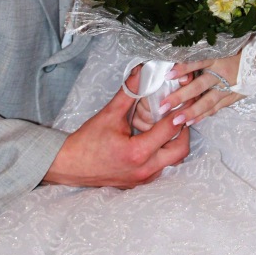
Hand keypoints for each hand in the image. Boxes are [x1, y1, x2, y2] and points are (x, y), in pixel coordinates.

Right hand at [43, 68, 188, 188]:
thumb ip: (129, 92)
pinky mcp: (140, 182)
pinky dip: (164, 153)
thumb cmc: (87, 141)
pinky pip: (161, 168)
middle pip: (180, 150)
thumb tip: (141, 72)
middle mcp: (144, 169)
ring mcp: (143, 179)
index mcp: (137, 152)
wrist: (70, 165)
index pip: (170, 129)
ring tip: (169, 125)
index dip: (179, 112)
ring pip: (173, 161)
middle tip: (180, 115)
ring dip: (175, 143)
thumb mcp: (109, 114)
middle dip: (184, 131)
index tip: (185, 101)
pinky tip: (156, 139)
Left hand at [159, 53, 243, 127]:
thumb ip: (202, 58)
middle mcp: (221, 74)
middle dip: (181, 97)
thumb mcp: (221, 49)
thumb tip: (179, 65)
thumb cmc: (234, 52)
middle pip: (199, 86)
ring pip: (208, 101)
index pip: (198, 62)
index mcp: (217, 59)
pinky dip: (204, 115)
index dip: (183, 68)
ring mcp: (228, 87)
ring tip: (177, 120)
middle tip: (164, 106)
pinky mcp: (233, 96)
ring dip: (192, 111)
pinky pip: (216, 107)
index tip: (167, 75)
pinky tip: (192, 122)